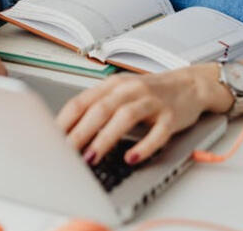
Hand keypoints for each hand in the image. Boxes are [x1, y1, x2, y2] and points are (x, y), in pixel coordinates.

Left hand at [56, 65, 229, 165]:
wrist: (190, 84)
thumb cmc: (151, 92)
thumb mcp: (121, 93)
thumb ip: (98, 107)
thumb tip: (69, 132)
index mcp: (114, 85)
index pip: (82, 101)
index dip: (65, 121)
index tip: (51, 140)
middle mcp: (130, 89)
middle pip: (100, 109)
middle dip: (80, 132)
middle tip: (66, 153)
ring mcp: (151, 102)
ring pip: (124, 117)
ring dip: (105, 138)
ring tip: (92, 157)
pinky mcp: (170, 116)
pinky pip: (157, 132)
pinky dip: (144, 146)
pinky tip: (132, 157)